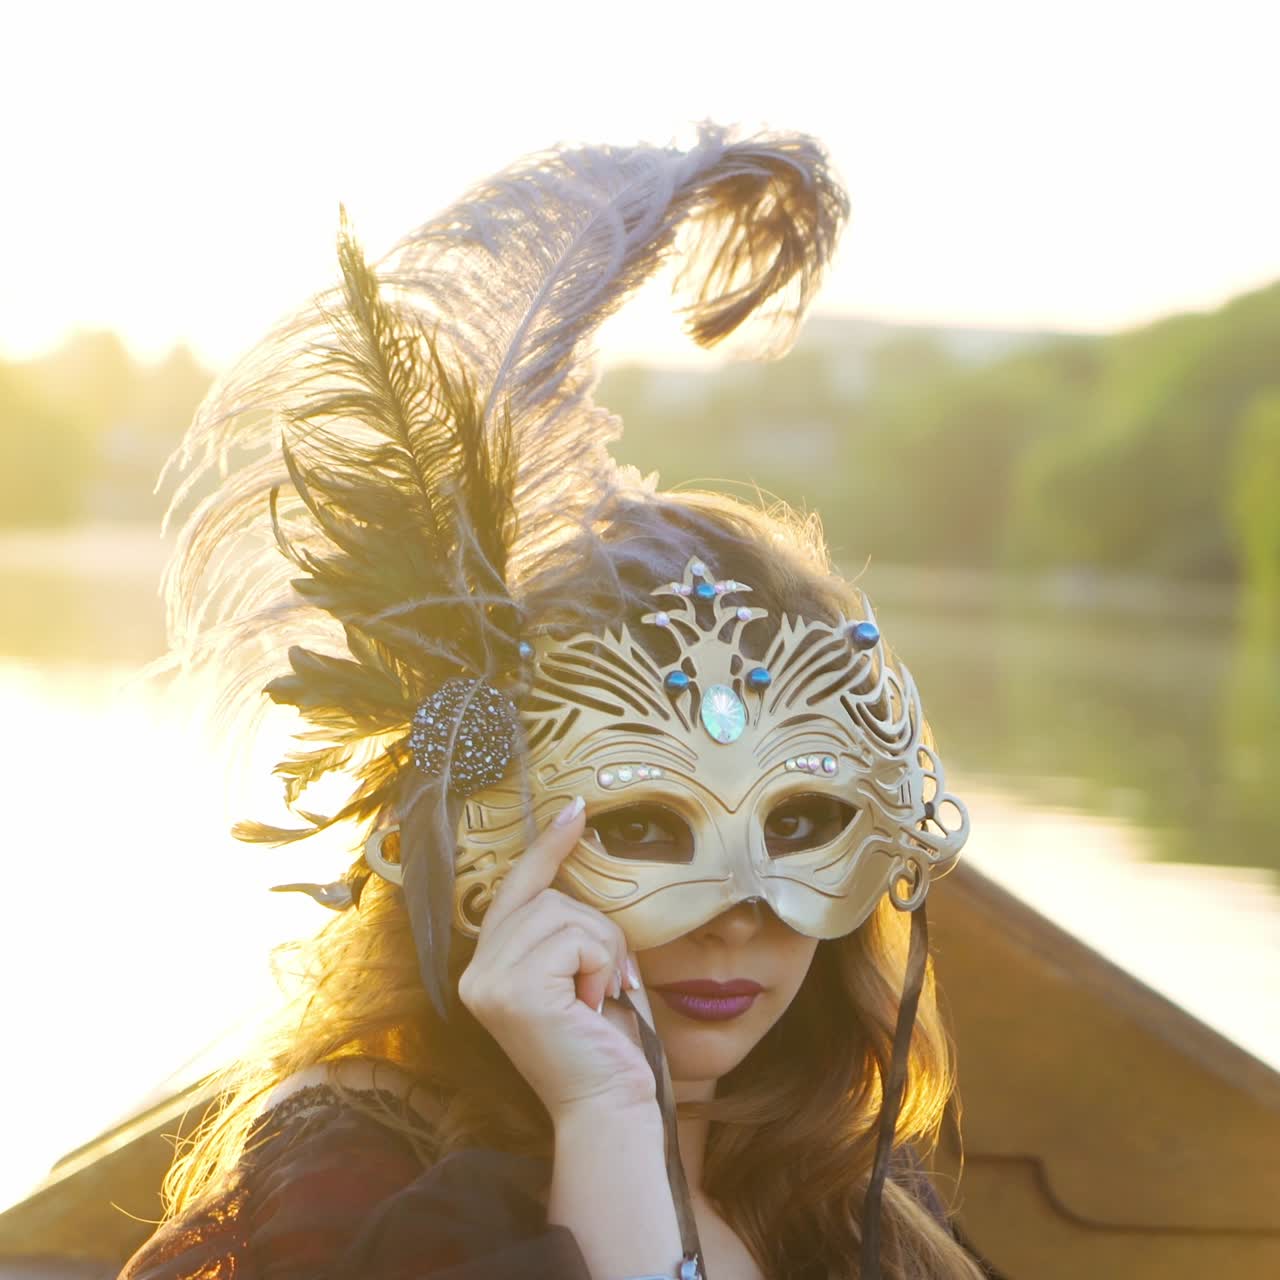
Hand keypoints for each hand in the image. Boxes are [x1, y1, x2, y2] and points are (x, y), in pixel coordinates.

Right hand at [457, 797, 658, 1123]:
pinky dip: (600, 963)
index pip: (515, 889)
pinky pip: (576, 937)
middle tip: (609, 982)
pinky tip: (593, 1003)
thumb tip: (578, 854)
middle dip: (597, 930)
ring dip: (603, 949)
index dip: (547, 847)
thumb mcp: (577, 970)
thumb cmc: (603, 1039)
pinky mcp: (514, 989)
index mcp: (488, 966)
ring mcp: (490, 980)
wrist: (609, 1104)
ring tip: (600, 996)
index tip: (575, 809)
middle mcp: (476, 972)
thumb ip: (563, 928)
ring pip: (566, 913)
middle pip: (548, 897)